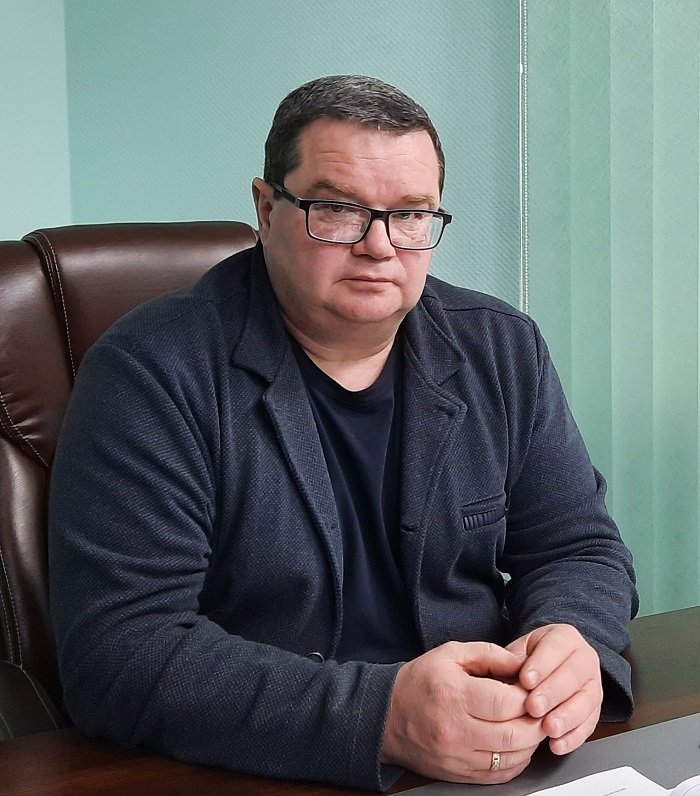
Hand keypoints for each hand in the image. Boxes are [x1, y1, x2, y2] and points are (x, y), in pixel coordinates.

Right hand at [380, 641, 545, 783]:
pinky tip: (517, 745)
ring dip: (530, 744)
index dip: (528, 697)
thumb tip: (523, 662)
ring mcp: (458, 757)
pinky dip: (517, 762)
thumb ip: (489, 654)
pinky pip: (500, 776)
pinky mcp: (459, 775)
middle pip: (514, 735)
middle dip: (536, 722)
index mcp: (454, 695)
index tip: (533, 689)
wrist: (385, 715)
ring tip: (531, 725)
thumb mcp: (450, 654)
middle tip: (541, 709)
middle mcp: (456, 731)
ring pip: (511, 759)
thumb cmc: (419, 682)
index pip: (506, 703)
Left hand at [507, 624, 602, 754]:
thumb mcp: (519, 650)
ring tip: (548, 728)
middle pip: (573, 675)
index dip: (541, 665)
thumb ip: (513, 659)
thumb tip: (507, 670)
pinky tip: (558, 744)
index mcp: (564, 637)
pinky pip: (589, 724)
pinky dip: (573, 737)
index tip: (526, 680)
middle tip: (534, 707)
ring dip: (566, 717)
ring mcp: (593, 684)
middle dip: (552, 693)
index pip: (556, 647)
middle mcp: (584, 658)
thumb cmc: (529, 659)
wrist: (545, 668)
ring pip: (586, 701)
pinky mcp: (595, 709)